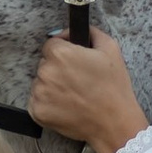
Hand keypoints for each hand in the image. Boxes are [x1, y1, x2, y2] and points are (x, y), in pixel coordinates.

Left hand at [27, 25, 148, 152]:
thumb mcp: (110, 48)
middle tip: (77, 79)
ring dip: (52, 86)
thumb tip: (76, 29)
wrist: (114, 123)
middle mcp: (45, 72)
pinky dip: (48, 103)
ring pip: (41, 82)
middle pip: (45, 63)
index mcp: (59, 53)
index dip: (64, 49)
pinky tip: (66, 106)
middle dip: (58, 68)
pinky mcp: (37, 112)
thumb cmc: (114, 86)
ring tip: (73, 94)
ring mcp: (39, 93)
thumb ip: (91, 32)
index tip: (75, 58)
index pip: (51, 44)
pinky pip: (37, 101)